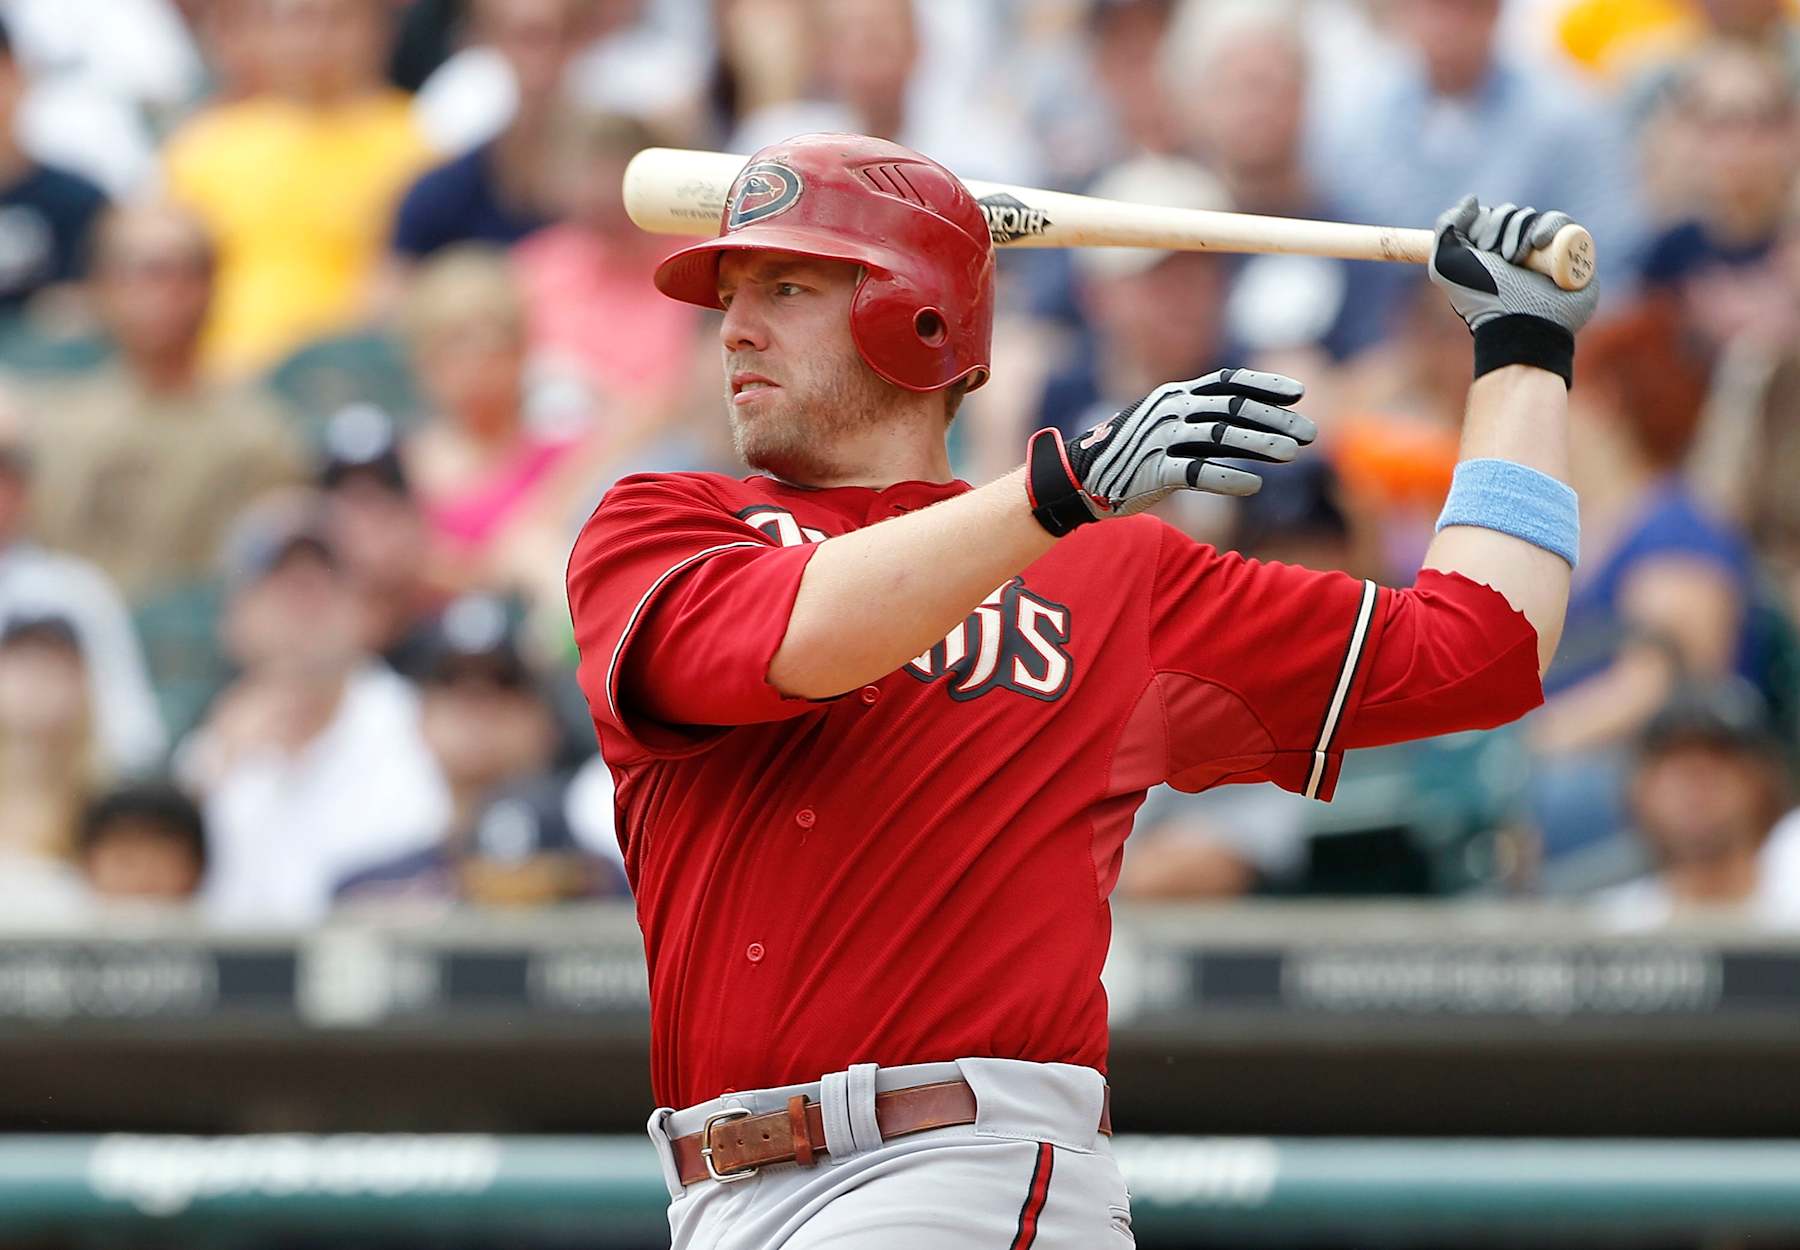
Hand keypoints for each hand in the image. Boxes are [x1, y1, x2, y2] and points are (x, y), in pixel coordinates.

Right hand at [1024, 368, 1315, 536]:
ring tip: (1292, 454)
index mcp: (1175, 394)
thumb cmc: (1130, 452)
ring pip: (1221, 436)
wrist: (1078, 477)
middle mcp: (1170, 410)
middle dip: (1275, 419)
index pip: (1228, 381)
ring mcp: (1160, 439)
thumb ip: (1201, 419)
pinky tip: (1254, 486)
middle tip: (1310, 433)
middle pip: (1233, 408)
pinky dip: (1228, 478)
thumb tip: (1254, 425)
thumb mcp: (1163, 423)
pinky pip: (1196, 472)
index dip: (1266, 385)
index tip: (1299, 393)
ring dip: (1261, 444)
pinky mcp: (1152, 471)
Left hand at [1430, 195, 1598, 335]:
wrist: (1522, 325)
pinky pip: (1562, 222)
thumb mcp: (1447, 265)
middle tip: (1500, 258)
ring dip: (1521, 232)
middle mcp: (1515, 250)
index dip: (1482, 224)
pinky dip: (1549, 225)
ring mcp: (1544, 251)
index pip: (1487, 216)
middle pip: (1509, 214)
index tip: (1481, 247)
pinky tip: (1541, 243)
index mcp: (1487, 252)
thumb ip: (1447, 227)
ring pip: (1533, 217)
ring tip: (1518, 260)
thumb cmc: (1483, 299)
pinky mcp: (1571, 251)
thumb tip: (1472, 199)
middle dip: (1501, 230)